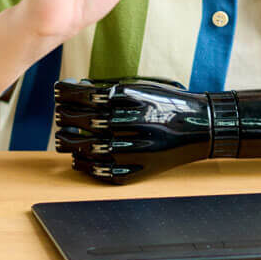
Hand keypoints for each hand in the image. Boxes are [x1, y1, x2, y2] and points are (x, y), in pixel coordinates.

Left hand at [53, 78, 214, 182]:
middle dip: (66, 118)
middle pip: (88, 122)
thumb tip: (73, 87)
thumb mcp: (143, 88)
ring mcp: (139, 150)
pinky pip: (106, 173)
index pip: (89, 96)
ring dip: (71, 144)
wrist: (203, 127)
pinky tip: (78, 160)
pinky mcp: (142, 171)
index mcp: (137, 98)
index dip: (67, 95)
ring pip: (92, 149)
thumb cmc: (168, 104)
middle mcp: (137, 123)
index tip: (57, 92)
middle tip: (60, 117)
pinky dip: (87, 167)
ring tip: (62, 139)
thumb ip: (109, 88)